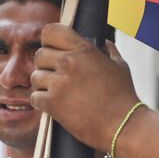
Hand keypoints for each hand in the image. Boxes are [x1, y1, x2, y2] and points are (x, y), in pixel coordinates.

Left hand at [31, 26, 139, 151]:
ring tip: (59, 93)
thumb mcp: (120, 65)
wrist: (123, 126)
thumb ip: (107, 50)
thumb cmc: (123, 97)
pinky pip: (35, 97)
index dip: (49, 40)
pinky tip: (55, 105)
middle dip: (46, 65)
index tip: (54, 49)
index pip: (50, 31)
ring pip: (35, 77)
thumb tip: (101, 43)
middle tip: (57, 76)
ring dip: (44, 85)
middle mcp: (68, 62)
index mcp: (84, 49)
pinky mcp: (52, 103)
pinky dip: (42, 102)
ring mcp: (59, 83)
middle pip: (39, 55)